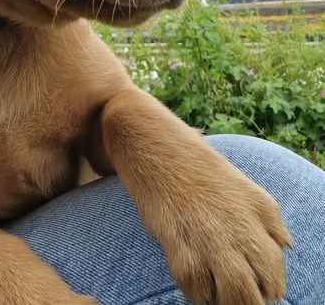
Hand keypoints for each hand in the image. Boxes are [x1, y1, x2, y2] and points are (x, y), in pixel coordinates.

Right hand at [138, 150, 291, 304]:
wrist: (154, 147)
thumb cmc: (196, 166)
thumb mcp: (243, 186)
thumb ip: (267, 220)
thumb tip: (283, 248)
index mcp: (262, 213)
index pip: (276, 275)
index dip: (263, 285)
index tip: (249, 282)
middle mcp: (243, 231)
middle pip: (262, 292)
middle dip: (248, 298)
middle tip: (229, 288)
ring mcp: (213, 241)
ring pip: (235, 298)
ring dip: (224, 299)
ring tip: (211, 285)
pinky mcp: (182, 248)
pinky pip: (198, 291)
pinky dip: (196, 291)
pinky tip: (190, 272)